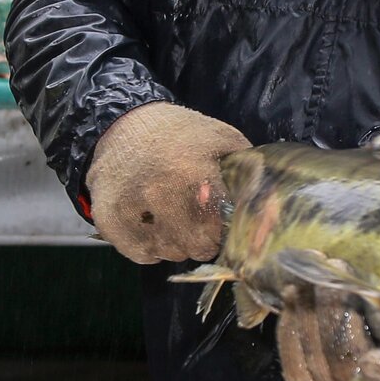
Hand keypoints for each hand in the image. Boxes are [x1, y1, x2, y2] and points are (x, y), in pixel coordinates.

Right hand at [85, 102, 249, 263]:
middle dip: (203, 239)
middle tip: (198, 220)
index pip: (222, 228)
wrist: (123, 124)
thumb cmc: (180, 135)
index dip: (226, 230)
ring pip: (169, 254)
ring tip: (172, 216)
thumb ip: (249, 174)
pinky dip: (151, 247)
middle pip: (197, 247)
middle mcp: (159, 193)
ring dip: (177, 243)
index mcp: (193, 172)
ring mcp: (130, 208)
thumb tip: (271, 212)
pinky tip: (152, 224)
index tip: (222, 222)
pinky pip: (142, 256)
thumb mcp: (223, 140)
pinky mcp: (108, 220)